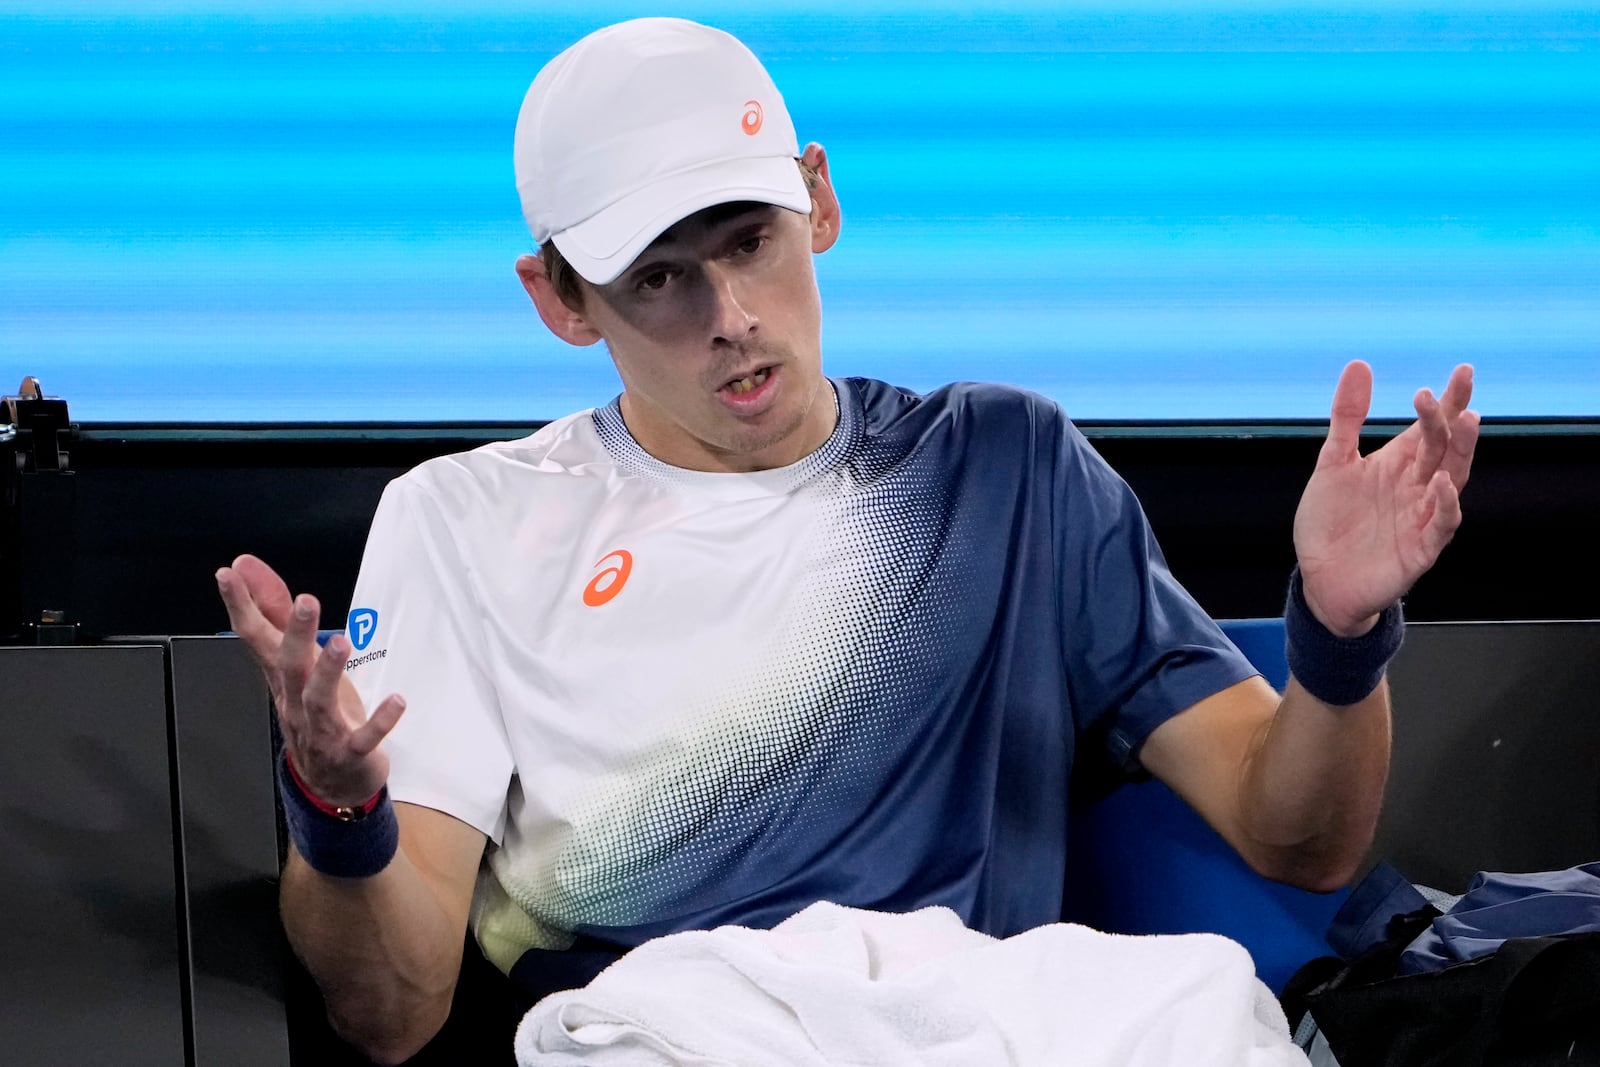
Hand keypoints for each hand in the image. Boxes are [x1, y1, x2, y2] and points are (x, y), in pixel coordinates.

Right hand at [216, 554, 404, 806]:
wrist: (330, 782)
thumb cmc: (314, 714)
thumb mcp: (294, 663)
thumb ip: (275, 613)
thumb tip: (247, 568)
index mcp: (283, 677)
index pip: (255, 637)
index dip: (239, 606)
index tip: (227, 574)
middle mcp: (297, 701)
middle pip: (290, 666)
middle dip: (297, 633)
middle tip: (307, 601)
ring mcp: (322, 729)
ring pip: (320, 700)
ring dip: (330, 671)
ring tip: (341, 642)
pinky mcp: (351, 751)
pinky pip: (364, 737)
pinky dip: (379, 720)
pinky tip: (396, 701)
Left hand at [1294, 361, 1479, 635]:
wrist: (1320, 581)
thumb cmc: (1331, 524)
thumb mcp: (1332, 463)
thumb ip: (1348, 417)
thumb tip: (1359, 364)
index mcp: (1398, 464)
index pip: (1430, 427)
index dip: (1447, 401)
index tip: (1462, 371)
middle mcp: (1416, 486)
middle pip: (1443, 447)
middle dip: (1451, 418)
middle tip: (1455, 389)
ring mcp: (1421, 517)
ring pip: (1452, 479)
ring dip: (1460, 452)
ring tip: (1465, 421)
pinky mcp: (1420, 549)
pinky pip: (1441, 524)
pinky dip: (1445, 503)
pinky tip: (1442, 482)